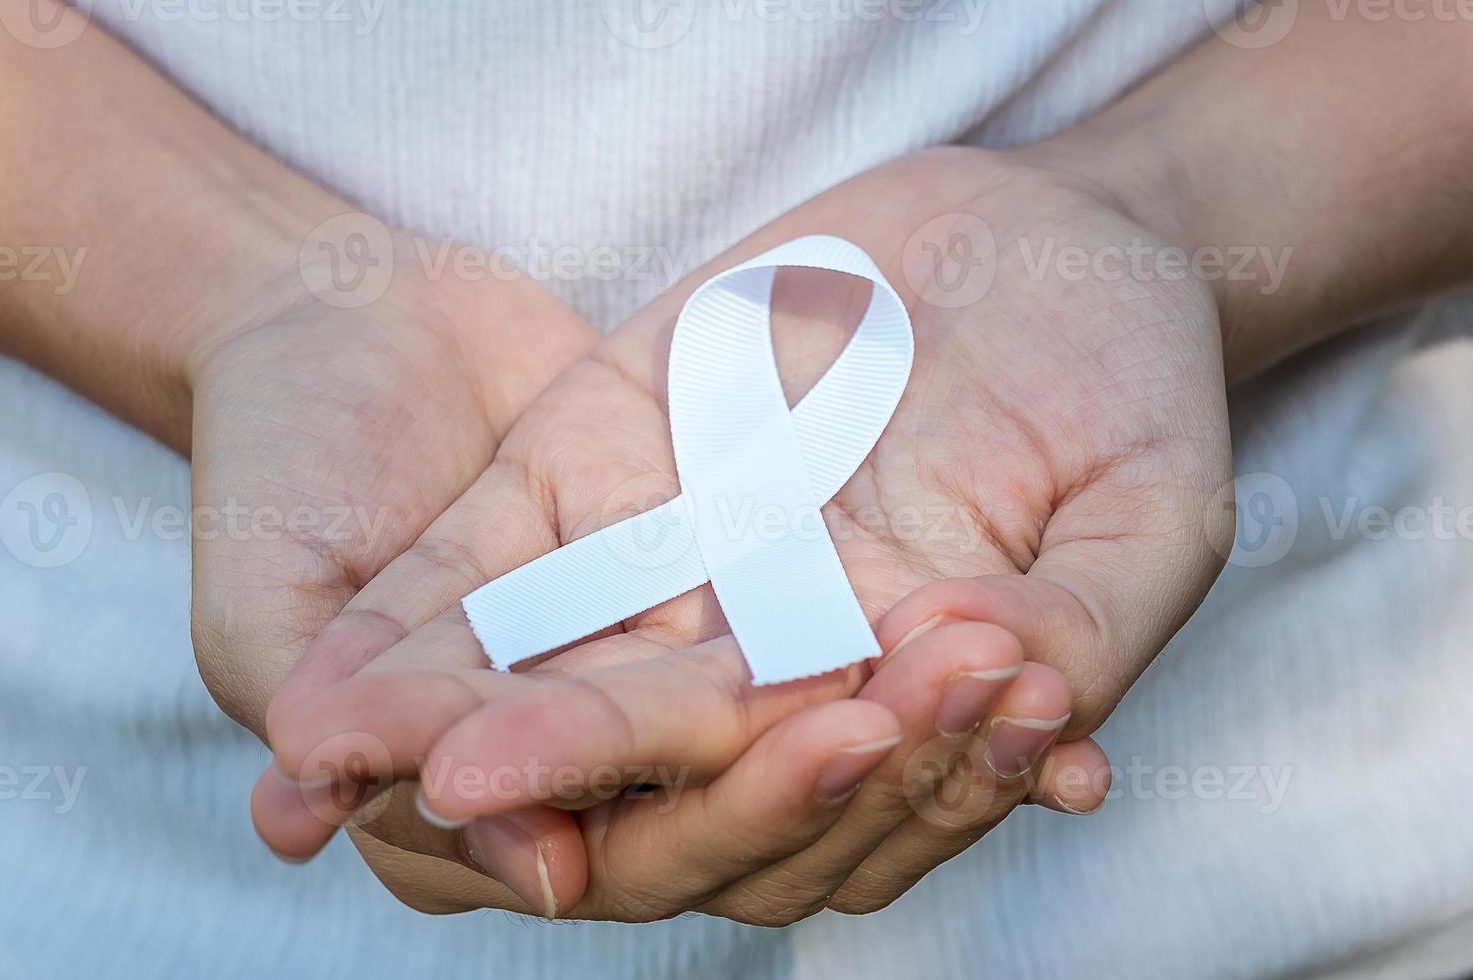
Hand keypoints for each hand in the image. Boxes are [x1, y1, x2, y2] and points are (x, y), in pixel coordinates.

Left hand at [261, 147, 1231, 920]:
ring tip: (335, 744)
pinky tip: (320, 677)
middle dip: (563, 773)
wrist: (1046, 243)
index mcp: (886, 712)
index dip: (765, 807)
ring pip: (535, 685)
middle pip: (647, 770)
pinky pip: (482, 569)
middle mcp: (761, 668)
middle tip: (468, 784)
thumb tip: (1025, 707)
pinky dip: (405, 622)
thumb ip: (1094, 623)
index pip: (806, 808)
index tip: (707, 782)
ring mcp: (666, 576)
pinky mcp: (588, 472)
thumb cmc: (1125, 391)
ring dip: (431, 723)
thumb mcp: (1152, 510)